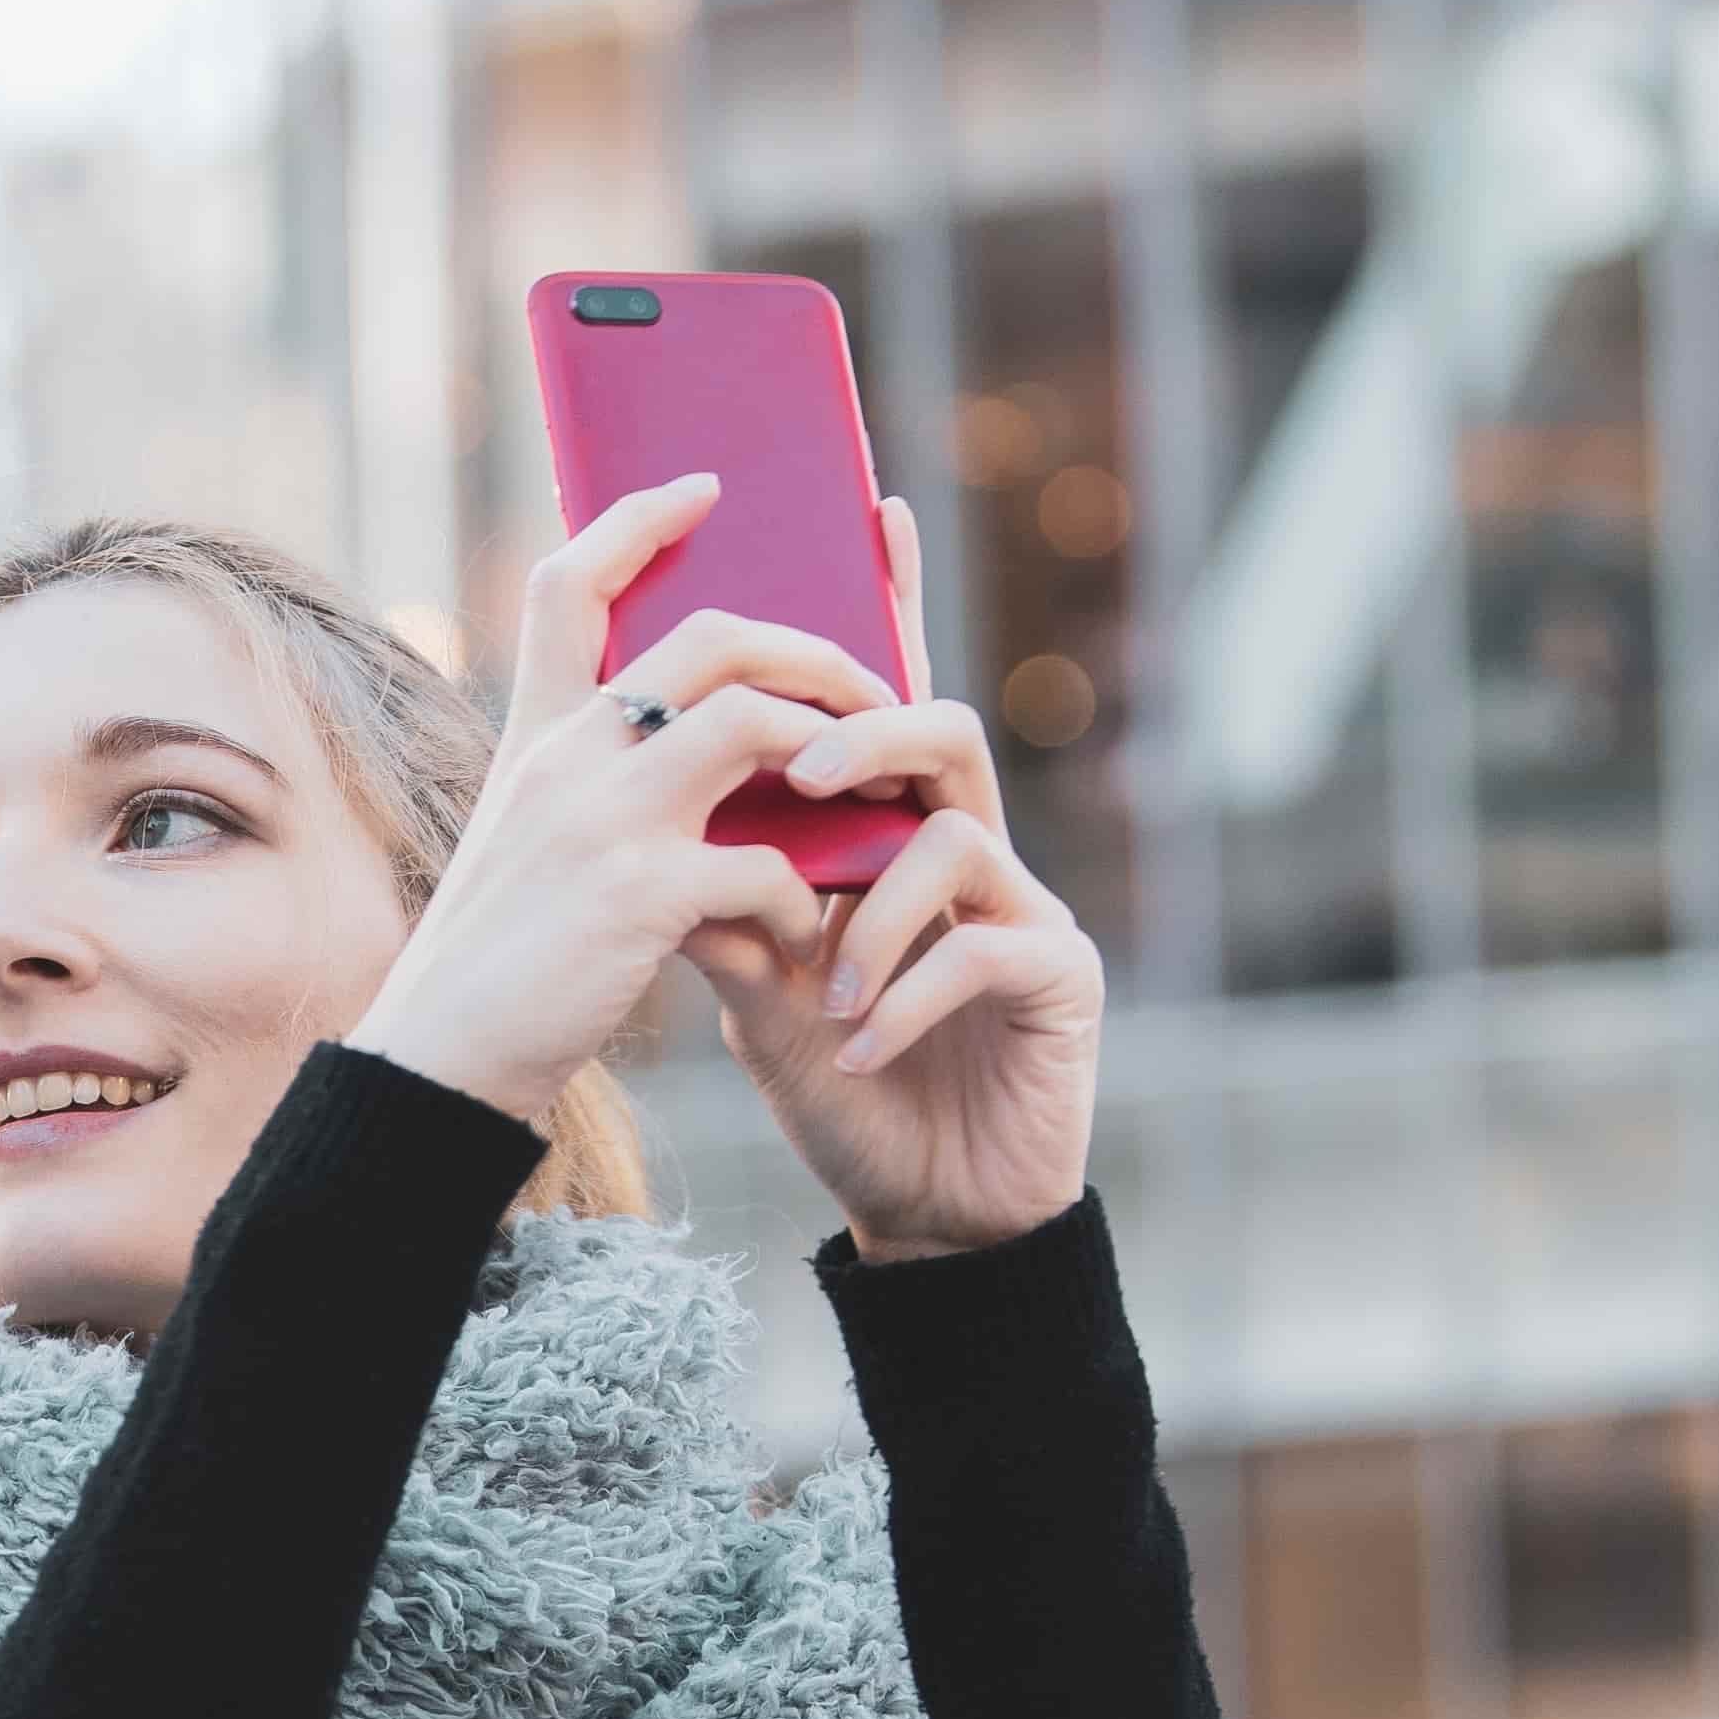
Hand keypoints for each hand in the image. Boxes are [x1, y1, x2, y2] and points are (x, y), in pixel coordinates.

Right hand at [342, 473, 851, 1133]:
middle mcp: (566, 757)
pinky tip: (804, 930)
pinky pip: (766, 861)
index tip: (703, 487)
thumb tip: (698, 757)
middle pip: (710, 637)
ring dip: (833, 747)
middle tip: (869, 686)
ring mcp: (603, 819)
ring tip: (870, 786)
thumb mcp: (528, 846)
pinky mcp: (641, 894)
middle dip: (812, 650)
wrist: (442, 1061)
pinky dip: (803, 893)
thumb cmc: (498, 965)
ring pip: (753, 721)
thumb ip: (591, 789)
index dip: (639, 522)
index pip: (572, 584)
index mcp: (535, 738)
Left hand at [679, 497, 1103, 1258]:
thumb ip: (724, 907)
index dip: (890, 603)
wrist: (922, 1213)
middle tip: (806, 772)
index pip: (888, 701)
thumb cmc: (845, 1089)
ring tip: (820, 989)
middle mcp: (968, 852)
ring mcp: (1025, 908)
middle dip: (871, 733)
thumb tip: (656, 828)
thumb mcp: (756, 994)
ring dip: (871, 908)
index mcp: (892, 838)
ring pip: (958, 832)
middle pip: (940, 729)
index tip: (867, 505)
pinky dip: (902, 994)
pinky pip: (983, 947)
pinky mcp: (1062, 978)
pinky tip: (858, 1048)